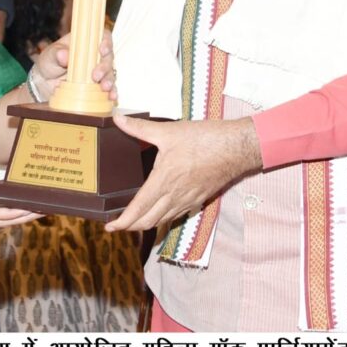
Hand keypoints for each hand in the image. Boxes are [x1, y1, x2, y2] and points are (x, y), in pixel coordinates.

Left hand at [34, 29, 117, 102]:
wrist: (45, 83)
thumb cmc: (49, 63)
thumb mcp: (49, 55)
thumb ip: (56, 53)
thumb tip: (64, 55)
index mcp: (86, 42)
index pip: (102, 36)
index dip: (106, 41)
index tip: (102, 50)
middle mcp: (95, 55)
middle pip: (108, 56)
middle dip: (105, 66)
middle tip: (95, 76)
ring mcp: (98, 70)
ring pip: (110, 73)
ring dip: (109, 80)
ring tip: (104, 87)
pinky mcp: (98, 85)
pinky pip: (109, 88)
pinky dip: (112, 92)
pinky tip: (111, 96)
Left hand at [104, 117, 261, 231]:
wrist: (236, 148)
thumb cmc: (203, 139)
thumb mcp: (168, 131)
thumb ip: (139, 127)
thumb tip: (117, 118)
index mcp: (163, 181)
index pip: (138, 209)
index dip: (122, 222)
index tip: (110, 227)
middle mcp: (175, 196)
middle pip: (148, 221)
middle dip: (131, 226)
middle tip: (117, 225)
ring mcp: (188, 200)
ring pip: (162, 220)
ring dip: (146, 224)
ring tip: (133, 221)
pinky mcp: (198, 199)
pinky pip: (176, 215)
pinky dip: (163, 218)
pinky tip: (159, 213)